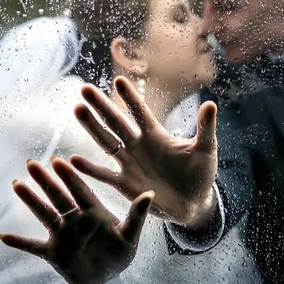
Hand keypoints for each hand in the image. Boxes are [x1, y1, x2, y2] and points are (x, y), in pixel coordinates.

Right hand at [0, 157, 153, 283]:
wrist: (108, 277)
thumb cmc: (120, 253)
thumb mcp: (131, 235)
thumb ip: (137, 215)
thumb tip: (149, 194)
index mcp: (93, 211)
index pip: (80, 190)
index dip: (71, 177)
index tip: (60, 161)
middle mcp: (75, 219)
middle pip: (58, 197)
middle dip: (46, 181)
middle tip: (32, 163)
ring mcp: (62, 234)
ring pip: (44, 214)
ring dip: (30, 201)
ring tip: (16, 185)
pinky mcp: (53, 253)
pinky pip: (33, 246)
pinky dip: (18, 243)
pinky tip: (2, 236)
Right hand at [72, 76, 217, 227]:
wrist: (194, 204)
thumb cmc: (200, 174)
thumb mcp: (205, 150)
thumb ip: (205, 128)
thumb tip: (210, 103)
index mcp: (156, 135)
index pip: (141, 112)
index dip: (131, 98)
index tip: (119, 79)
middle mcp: (138, 146)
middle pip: (116, 122)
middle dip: (101, 106)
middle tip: (85, 89)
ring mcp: (129, 164)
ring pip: (106, 143)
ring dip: (92, 128)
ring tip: (78, 110)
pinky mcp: (125, 185)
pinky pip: (104, 175)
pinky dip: (89, 169)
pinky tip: (72, 161)